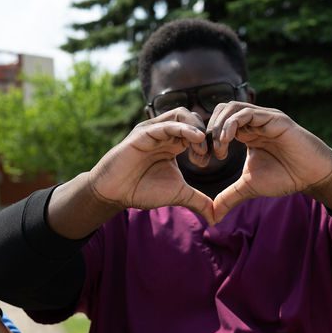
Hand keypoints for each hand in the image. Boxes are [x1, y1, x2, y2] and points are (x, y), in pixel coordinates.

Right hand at [85, 108, 214, 220]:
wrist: (116, 193)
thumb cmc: (143, 190)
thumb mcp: (178, 194)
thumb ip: (198, 201)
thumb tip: (216, 218)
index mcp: (174, 143)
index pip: (198, 130)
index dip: (209, 142)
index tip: (211, 160)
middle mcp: (165, 134)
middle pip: (192, 118)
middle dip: (205, 133)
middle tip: (205, 154)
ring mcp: (153, 131)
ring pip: (180, 114)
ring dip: (196, 127)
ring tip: (200, 147)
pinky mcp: (142, 134)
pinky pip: (165, 125)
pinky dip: (183, 128)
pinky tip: (195, 138)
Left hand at [208, 103, 331, 220]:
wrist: (311, 175)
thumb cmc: (285, 177)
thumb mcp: (250, 187)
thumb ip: (229, 197)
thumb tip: (212, 216)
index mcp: (247, 132)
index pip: (219, 123)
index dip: (207, 139)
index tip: (203, 160)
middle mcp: (254, 121)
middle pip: (222, 110)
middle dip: (210, 129)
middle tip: (210, 152)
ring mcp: (263, 118)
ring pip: (232, 108)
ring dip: (220, 125)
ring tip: (220, 147)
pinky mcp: (274, 118)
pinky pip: (247, 113)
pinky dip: (232, 123)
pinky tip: (228, 140)